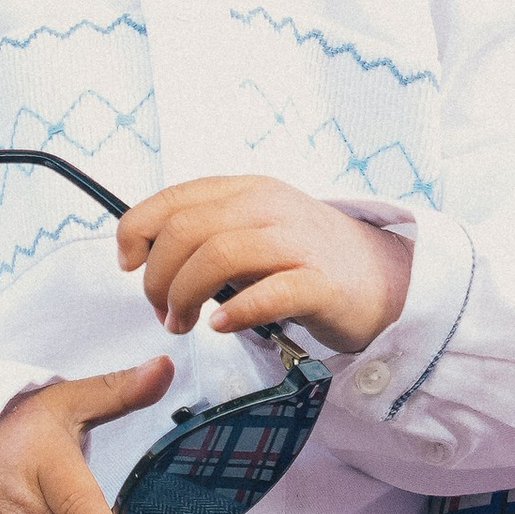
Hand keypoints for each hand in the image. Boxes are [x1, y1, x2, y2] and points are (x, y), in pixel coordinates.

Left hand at [116, 174, 412, 355]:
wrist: (385, 278)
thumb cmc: (309, 259)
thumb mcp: (253, 228)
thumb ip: (207, 232)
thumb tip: (144, 254)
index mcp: (246, 190)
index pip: (172, 199)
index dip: (135, 232)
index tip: (129, 265)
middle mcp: (269, 207)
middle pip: (186, 231)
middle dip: (159, 278)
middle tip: (164, 311)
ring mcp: (296, 242)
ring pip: (218, 256)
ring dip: (186, 296)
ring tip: (185, 323)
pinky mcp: (320, 283)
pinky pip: (267, 293)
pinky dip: (234, 311)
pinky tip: (222, 324)